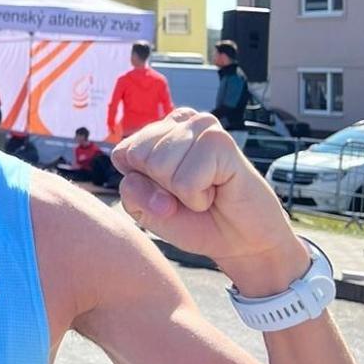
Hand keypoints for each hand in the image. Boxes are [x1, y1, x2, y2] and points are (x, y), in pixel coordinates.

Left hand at [112, 109, 307, 295]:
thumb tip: (139, 176)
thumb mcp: (148, 211)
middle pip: (138, 158)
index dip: (140, 185)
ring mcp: (202, 127)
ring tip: (204, 192)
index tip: (166, 194)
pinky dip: (197, 198)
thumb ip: (132, 192)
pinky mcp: (221, 142)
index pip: (122, 154)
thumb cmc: (195, 221)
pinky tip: (217, 192)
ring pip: (160, 167)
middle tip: (189, 194)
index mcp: (159, 131)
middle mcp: (181, 122)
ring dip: (181, 194)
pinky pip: (185, 181)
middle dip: (160, 188)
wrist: (240, 241)